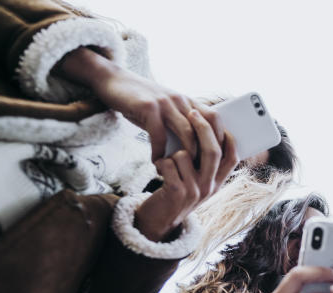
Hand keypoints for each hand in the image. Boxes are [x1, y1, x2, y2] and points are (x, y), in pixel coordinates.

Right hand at [56, 47, 209, 160]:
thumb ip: (179, 124)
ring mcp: (166, 103)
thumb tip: (194, 150)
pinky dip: (160, 152)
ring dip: (185, 156)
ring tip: (180, 171)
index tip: (218, 159)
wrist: (113, 80)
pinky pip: (159, 135)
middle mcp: (181, 100)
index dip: (220, 139)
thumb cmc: (140, 101)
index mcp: (188, 101)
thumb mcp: (165, 109)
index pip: (214, 119)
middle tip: (202, 172)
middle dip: (207, 153)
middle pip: (205, 128)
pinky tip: (156, 162)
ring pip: (187, 133)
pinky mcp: (149, 107)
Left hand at [133, 109, 236, 240]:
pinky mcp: (177, 193)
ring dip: (172, 153)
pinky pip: (169, 164)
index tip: (219, 120)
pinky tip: (158, 170)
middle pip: (213, 150)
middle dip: (202, 128)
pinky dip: (160, 162)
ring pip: (185, 154)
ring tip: (168, 163)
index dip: (228, 137)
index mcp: (218, 183)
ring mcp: (194, 191)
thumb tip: (210, 131)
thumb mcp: (197, 181)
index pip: (233, 157)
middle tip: (192, 113)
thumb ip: (206, 163)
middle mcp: (210, 187)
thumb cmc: (176, 193)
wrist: (159, 221)